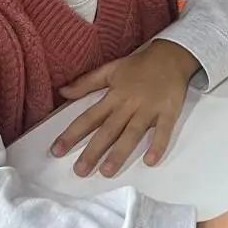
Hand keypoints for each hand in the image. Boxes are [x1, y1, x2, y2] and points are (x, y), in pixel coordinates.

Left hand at [50, 40, 197, 176]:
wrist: (171, 55)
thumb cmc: (139, 65)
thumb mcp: (110, 70)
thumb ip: (86, 83)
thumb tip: (62, 92)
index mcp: (113, 96)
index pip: (88, 118)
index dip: (72, 134)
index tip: (57, 151)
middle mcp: (129, 104)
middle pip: (108, 130)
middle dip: (93, 151)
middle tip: (80, 171)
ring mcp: (149, 109)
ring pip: (132, 133)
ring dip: (119, 153)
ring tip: (107, 171)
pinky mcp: (169, 112)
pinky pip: (163, 131)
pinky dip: (158, 145)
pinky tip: (150, 161)